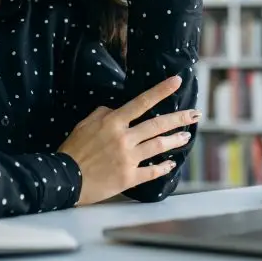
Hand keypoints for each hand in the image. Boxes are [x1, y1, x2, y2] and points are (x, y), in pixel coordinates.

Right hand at [58, 75, 200, 205]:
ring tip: (186, 137)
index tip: (177, 81)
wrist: (65, 178)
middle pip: (158, 125)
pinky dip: (163, 168)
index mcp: (113, 123)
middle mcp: (125, 138)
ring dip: (175, 140)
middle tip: (195, 114)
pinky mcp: (129, 177)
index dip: (161, 91)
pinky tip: (171, 165)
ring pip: (159, 146)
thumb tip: (116, 109)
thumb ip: (102, 114)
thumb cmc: (73, 150)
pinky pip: (152, 172)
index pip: (142, 102)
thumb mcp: (84, 125)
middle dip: (179, 118)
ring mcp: (129, 159)